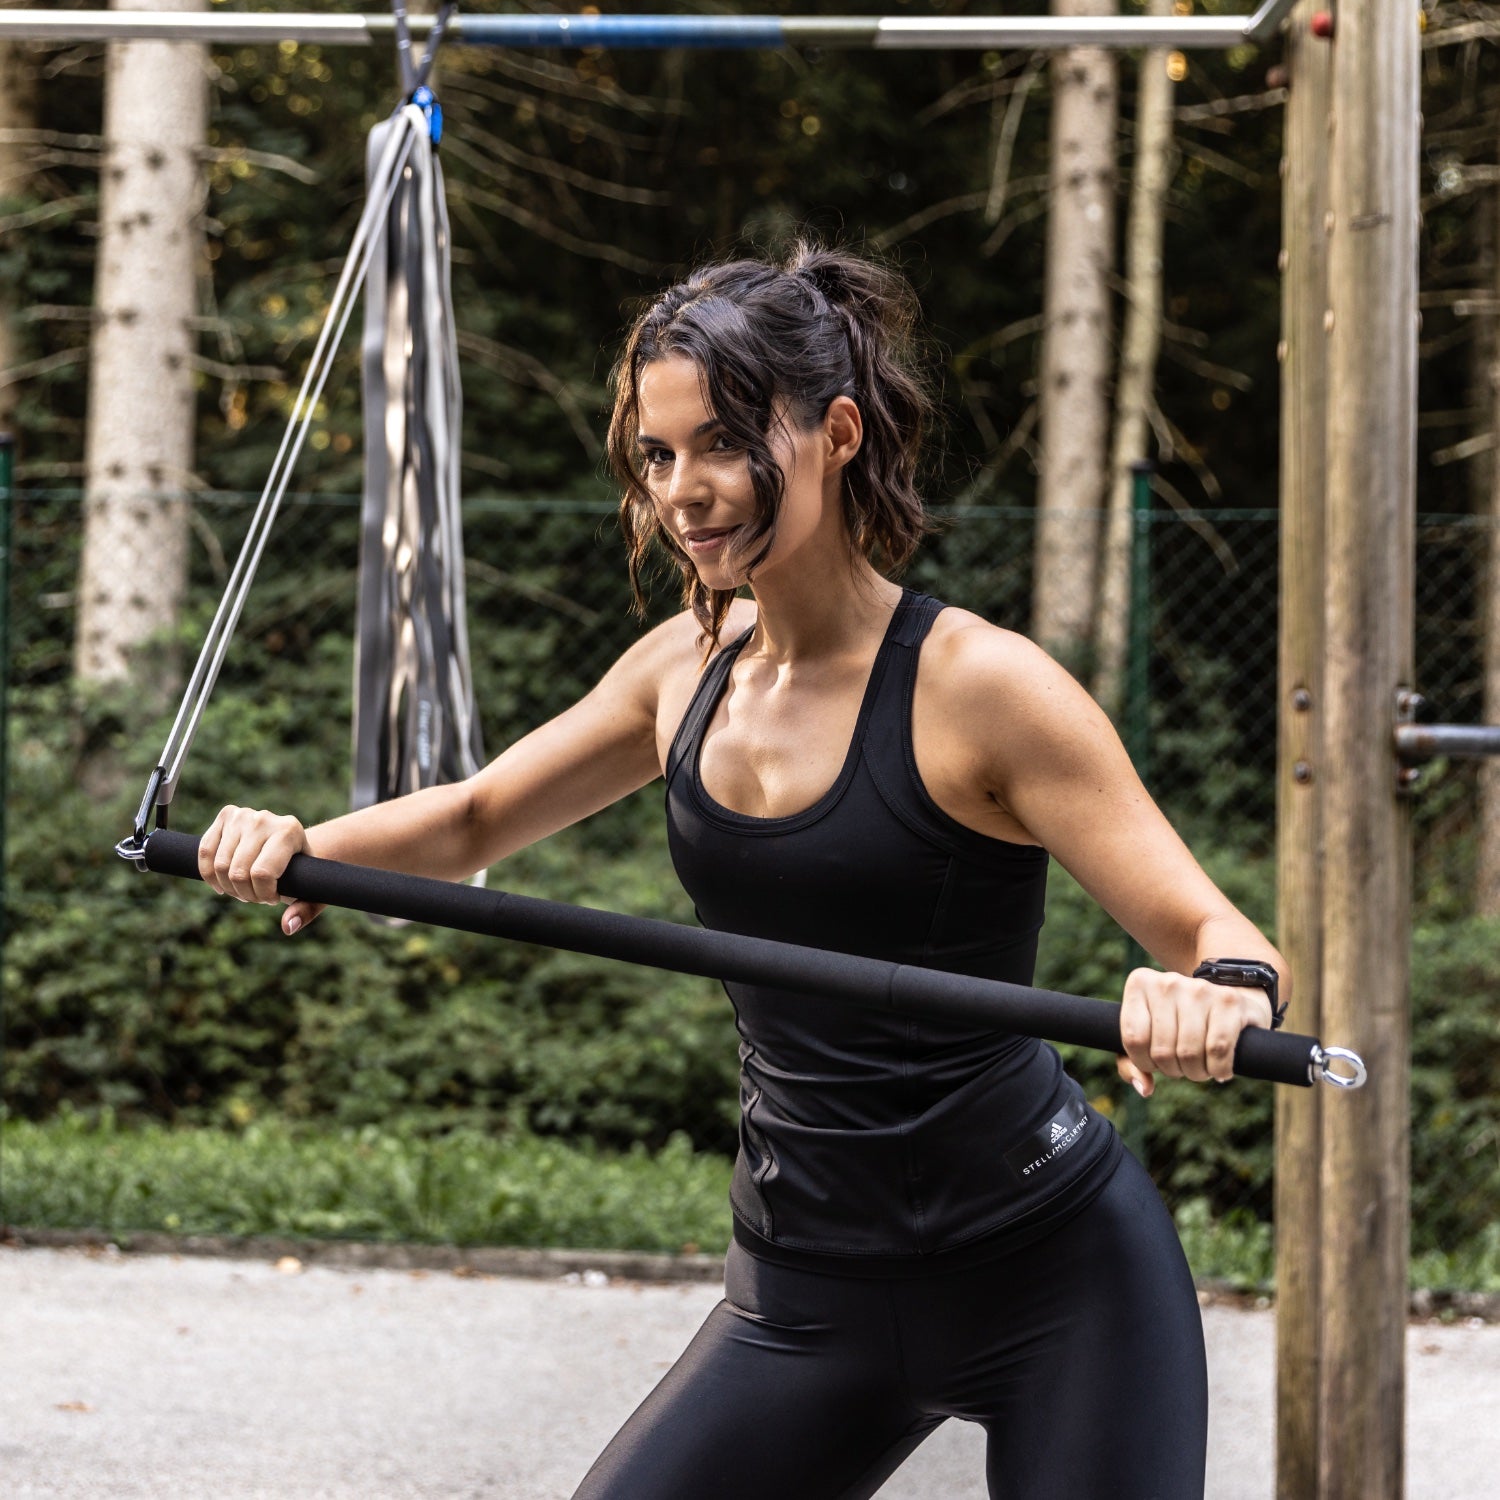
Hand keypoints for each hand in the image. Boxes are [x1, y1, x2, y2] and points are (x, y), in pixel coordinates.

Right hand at [198, 805, 325, 934]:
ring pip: (220, 865)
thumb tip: (287, 927)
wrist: (292, 843)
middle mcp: (265, 819)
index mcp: (290, 831)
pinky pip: (205, 852)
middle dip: (245, 894)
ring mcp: (243, 815)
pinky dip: (209, 875)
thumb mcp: (311, 891)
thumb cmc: (303, 872)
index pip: (262, 873)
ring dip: (228, 887)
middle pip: (237, 872)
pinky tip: (222, 884)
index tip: (272, 899)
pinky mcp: (226, 816)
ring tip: (244, 889)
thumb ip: (305, 910)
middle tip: (255, 897)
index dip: (263, 895)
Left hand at [1116, 966, 1274, 1096]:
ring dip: (1197, 1073)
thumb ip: (1131, 1063)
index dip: (1145, 1062)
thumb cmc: (1179, 1023)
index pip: (1133, 1038)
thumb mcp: (1148, 1036)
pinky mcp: (1229, 1000)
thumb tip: (1144, 1088)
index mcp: (1140, 984)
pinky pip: (1218, 1049)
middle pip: (1162, 1051)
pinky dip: (1219, 1069)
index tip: (1156, 1062)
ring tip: (1202, 1067)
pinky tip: (1221, 1070)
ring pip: (1189, 1053)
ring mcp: (1199, 989)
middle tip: (1184, 1066)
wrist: (1227, 999)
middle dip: (1173, 1070)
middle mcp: (1167, 982)